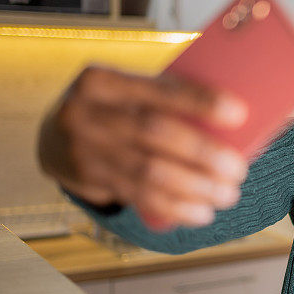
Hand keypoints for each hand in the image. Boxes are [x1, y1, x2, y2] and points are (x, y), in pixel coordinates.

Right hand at [37, 65, 251, 231]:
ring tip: (227, 195)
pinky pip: (139, 197)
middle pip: (155, 133)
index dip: (200, 101)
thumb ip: (164, 98)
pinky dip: (175, 208)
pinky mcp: (88, 180)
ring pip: (149, 173)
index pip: (159, 89)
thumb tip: (233, 118)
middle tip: (238, 169)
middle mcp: (87, 112)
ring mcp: (85, 149)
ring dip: (195, 188)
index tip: (239, 113)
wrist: (54, 136)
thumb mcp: (125, 91)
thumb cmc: (112, 109)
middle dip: (203, 154)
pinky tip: (201, 213)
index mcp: (103, 80)